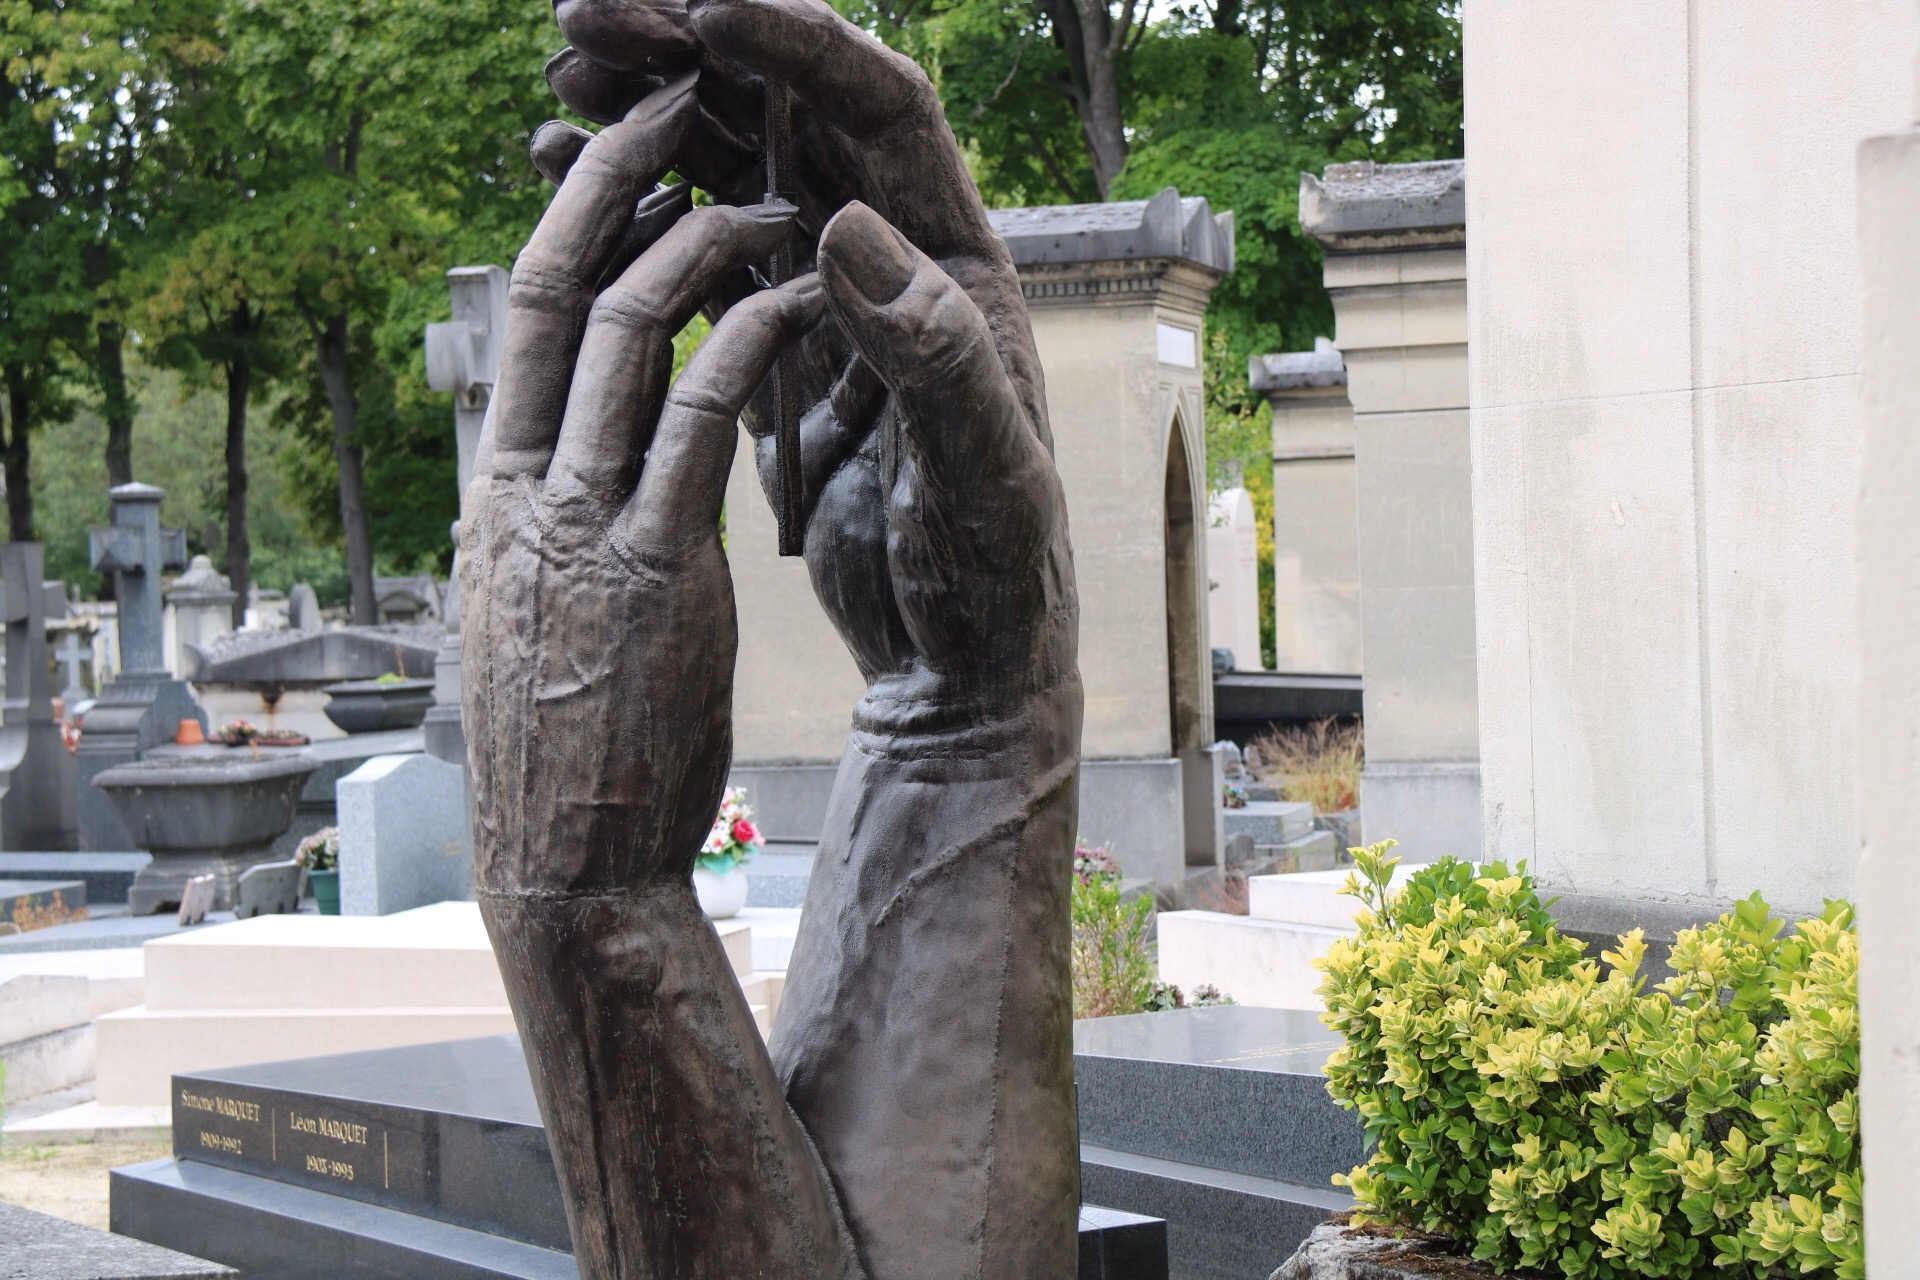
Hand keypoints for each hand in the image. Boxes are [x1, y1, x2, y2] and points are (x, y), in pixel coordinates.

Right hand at [462, 74, 825, 895]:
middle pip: (555, 281)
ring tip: (760, 190)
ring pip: (625, 329)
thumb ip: (546, 510)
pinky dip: (748, 343)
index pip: (520, 310)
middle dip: (619, 176)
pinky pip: (700, 418)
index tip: (627, 152)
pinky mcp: (652, 568)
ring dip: (696, 240)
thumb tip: (559, 445)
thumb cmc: (562, 737)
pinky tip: (799, 296)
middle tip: (683, 100)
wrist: (565, 863)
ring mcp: (582, 518)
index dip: (571, 213)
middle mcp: (522, 482)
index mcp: (496, 486)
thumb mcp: (529, 604)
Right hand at [536, 0, 1073, 725]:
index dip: (801, 46)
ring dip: (656, 110)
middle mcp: (901, 263)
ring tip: (561, 70)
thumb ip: (934, 356)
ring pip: (741, 170)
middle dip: (698, 47)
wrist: (967, 660)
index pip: (886, 111)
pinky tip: (571, 172)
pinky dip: (641, 204)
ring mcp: (839, 306)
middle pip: (798, 114)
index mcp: (960, 267)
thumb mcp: (982, 476)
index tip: (706, 5)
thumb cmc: (999, 580)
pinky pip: (707, 251)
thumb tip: (847, 226)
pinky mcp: (786, 358)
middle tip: (588, 7)